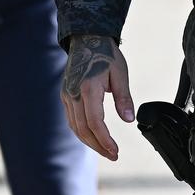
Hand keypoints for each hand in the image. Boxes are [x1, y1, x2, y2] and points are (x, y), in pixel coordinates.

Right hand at [61, 34, 133, 160]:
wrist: (86, 38)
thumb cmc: (105, 54)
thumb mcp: (120, 73)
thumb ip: (124, 98)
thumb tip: (129, 120)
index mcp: (88, 88)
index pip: (94, 123)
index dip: (105, 140)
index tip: (115, 151)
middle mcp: (74, 94)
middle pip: (83, 130)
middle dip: (98, 146)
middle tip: (113, 155)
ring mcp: (67, 95)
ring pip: (75, 127)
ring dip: (90, 141)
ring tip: (106, 150)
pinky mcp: (65, 96)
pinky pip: (72, 120)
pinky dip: (82, 131)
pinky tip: (94, 137)